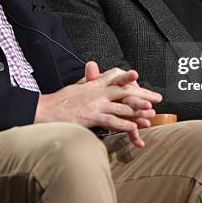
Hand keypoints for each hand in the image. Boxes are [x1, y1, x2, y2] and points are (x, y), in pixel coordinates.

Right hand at [35, 62, 161, 146]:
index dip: (128, 76)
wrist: (45, 109)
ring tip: (151, 113)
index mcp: (93, 85)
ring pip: (122, 106)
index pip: (114, 77)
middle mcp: (97, 92)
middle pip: (125, 91)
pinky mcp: (92, 117)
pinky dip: (124, 123)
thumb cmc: (59, 102)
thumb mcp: (75, 88)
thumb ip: (87, 83)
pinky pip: (112, 120)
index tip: (139, 75)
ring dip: (138, 110)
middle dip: (142, 95)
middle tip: (156, 98)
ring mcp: (95, 104)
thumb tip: (92, 77)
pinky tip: (134, 127)